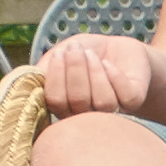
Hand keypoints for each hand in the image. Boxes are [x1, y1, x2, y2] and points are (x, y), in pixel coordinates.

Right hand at [33, 35, 159, 116]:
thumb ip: (44, 67)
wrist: (117, 49)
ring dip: (95, 72)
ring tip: (92, 54)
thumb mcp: (61, 54)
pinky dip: (115, 76)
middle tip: (75, 49)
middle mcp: (87, 116)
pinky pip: (125, 96)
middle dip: (76, 69)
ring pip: (103, 101)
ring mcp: (111, 112)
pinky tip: (108, 64)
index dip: (56, 77)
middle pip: (78, 101)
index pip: (55, 102)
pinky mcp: (132, 102)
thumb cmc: (85, 54)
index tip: (59, 53)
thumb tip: (33, 76)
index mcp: (65, 108)